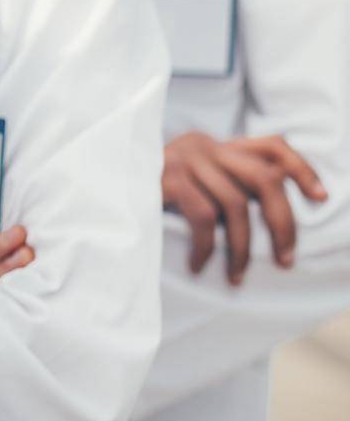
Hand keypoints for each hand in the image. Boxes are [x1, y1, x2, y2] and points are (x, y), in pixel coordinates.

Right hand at [162, 132, 328, 283]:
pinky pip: (203, 217)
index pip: (271, 146)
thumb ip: (222, 183)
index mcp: (215, 145)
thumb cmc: (149, 192)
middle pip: (264, 178)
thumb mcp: (189, 180)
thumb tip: (269, 211)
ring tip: (236, 275)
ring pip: (236, 204)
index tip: (321, 198)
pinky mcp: (167, 179)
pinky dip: (208, 247)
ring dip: (241, 248)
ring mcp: (186, 159)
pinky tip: (199, 265)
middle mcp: (203, 145)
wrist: (99, 186)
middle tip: (286, 259)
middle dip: (282, 222)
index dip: (301, 169)